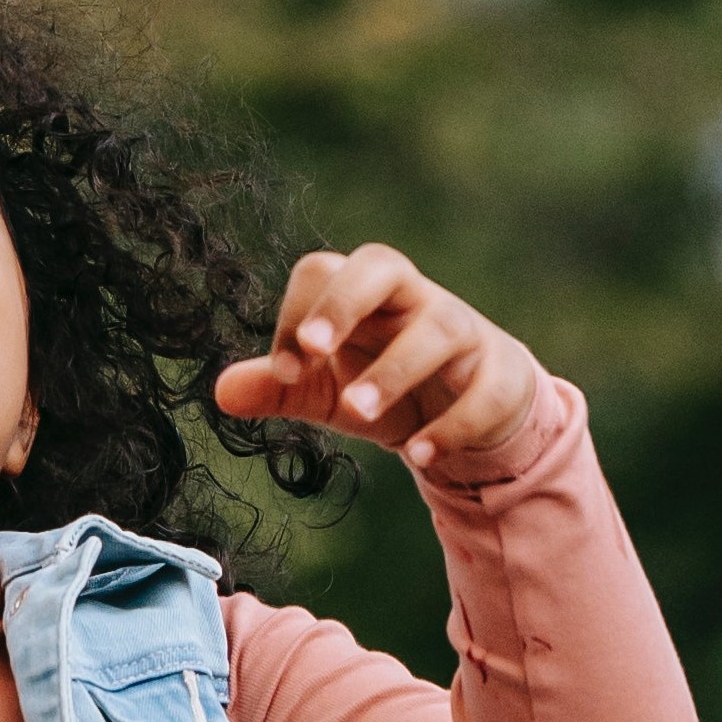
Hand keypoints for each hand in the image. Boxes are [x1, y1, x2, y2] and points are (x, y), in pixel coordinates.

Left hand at [211, 245, 541, 473]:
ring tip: (355, 415)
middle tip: (313, 350)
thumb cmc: (384, 385)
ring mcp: (464, 332)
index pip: (323, 272)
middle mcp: (414, 299)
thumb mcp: (325, 391)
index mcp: (363, 293)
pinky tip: (420, 457)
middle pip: (382, 265)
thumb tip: (220, 393)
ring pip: (437, 329)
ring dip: (393, 371)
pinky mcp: (501, 376)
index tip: (285, 372)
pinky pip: (483, 391)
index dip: (297, 315)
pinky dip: (452, 424)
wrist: (469, 414)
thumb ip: (277, 390)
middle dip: (344, 303)